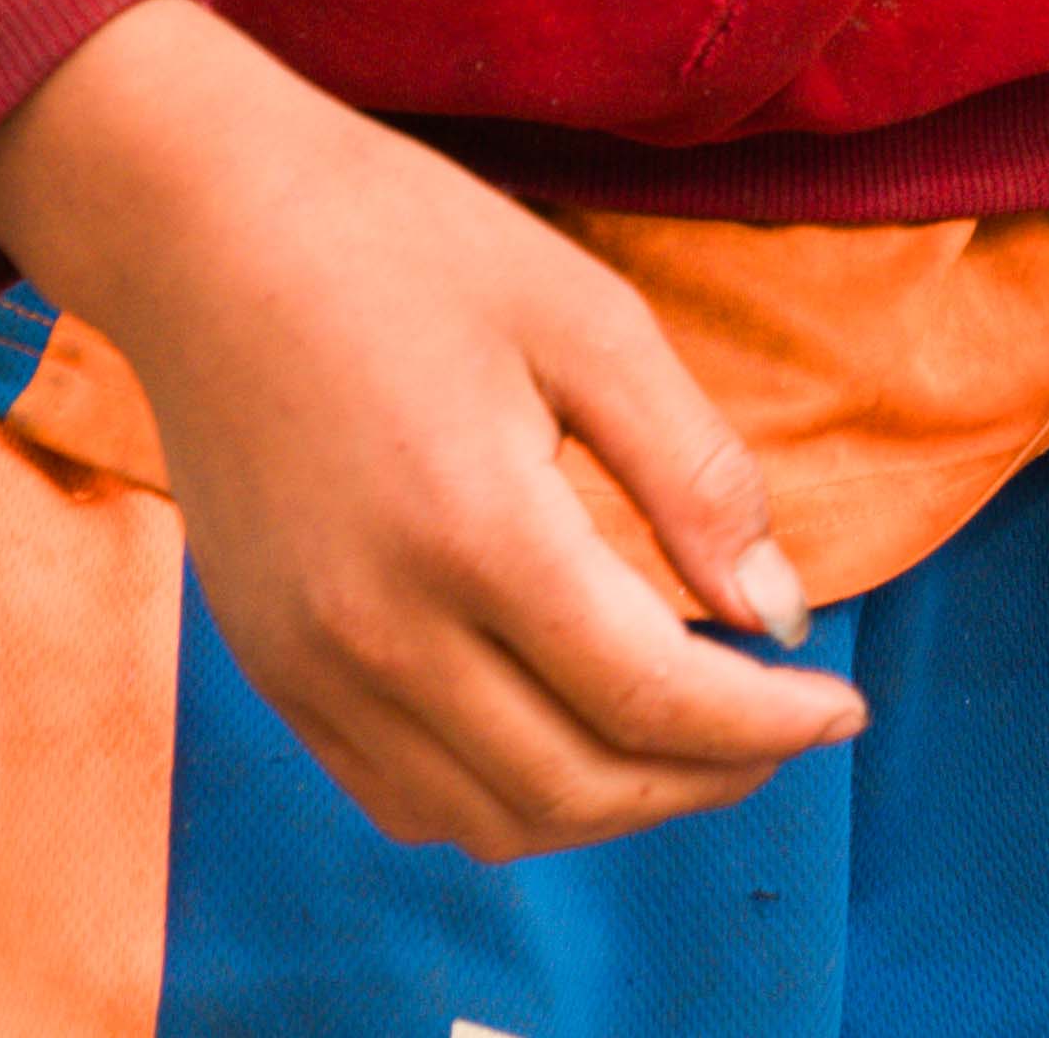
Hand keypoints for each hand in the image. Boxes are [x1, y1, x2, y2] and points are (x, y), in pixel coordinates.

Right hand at [0, 0, 857, 855]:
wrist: (205, 230)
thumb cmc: (408, 247)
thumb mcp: (589, 321)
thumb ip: (695, 475)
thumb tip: (781, 613)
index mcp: (474, 534)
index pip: (651, 696)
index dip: (765, 726)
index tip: (843, 708)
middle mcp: (379, 631)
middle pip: (576, 784)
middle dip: (704, 778)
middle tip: (784, 729)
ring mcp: (310, 665)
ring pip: (488, 817)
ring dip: (610, 805)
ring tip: (695, 744)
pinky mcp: (272, 669)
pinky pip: (401, 794)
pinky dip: (505, 800)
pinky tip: (572, 735)